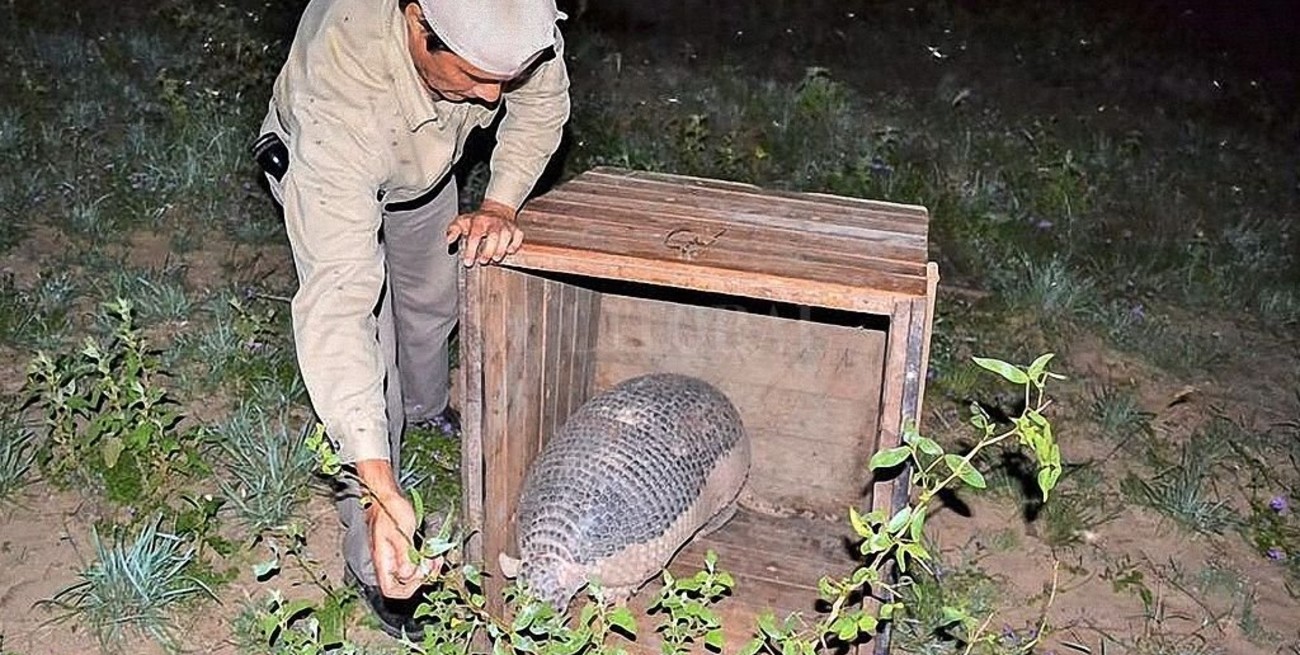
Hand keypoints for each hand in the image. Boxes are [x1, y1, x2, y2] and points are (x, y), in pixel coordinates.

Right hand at [356, 461, 441, 598]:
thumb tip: (407, 575)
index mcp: (383, 561)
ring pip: (413, 574)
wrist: (387, 497)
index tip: (420, 575)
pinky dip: (426, 560)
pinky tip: (434, 554)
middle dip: (422, 577)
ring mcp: (396, 557)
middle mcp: (389, 563)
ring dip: (427, 569)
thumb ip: (404, 554)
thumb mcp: (400, 531)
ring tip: (436, 559)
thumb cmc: (389, 510)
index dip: (407, 588)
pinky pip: (416, 562)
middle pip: (404, 584)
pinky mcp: (404, 550)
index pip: (391, 590)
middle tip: (433, 565)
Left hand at [445, 198, 524, 266]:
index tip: (468, 262)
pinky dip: (515, 244)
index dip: (471, 250)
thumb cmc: (477, 220)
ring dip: (502, 249)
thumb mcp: (462, 221)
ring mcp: (506, 225)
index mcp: (479, 221)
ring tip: (496, 258)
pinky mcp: (516, 229)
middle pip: (493, 236)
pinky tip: (510, 251)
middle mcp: (494, 222)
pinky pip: (518, 236)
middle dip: (488, 250)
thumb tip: (449, 240)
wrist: (496, 210)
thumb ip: (453, 230)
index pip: (475, 235)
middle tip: (482, 261)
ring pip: (507, 236)